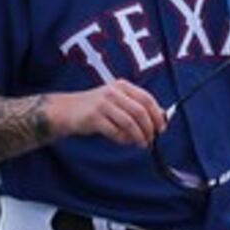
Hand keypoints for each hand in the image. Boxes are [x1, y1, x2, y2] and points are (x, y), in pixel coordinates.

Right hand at [50, 82, 165, 149]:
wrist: (67, 110)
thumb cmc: (97, 107)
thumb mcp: (118, 101)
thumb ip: (137, 106)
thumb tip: (162, 116)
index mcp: (122, 86)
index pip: (147, 99)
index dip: (157, 115)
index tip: (161, 129)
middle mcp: (113, 92)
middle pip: (140, 111)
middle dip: (149, 128)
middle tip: (151, 139)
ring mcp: (102, 104)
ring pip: (129, 123)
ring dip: (138, 136)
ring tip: (141, 143)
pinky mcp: (93, 118)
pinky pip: (115, 132)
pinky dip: (123, 139)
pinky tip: (124, 141)